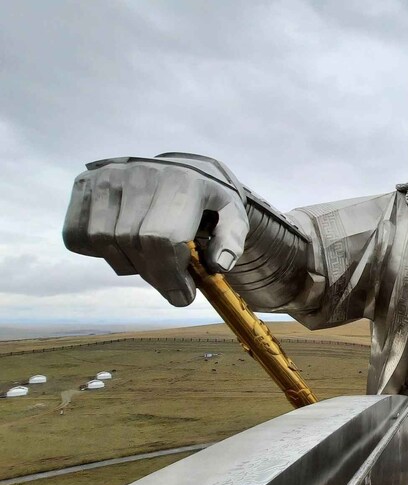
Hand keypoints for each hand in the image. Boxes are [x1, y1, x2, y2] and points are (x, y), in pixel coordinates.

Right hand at [63, 158, 248, 305]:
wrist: (184, 168)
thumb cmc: (209, 200)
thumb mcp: (232, 216)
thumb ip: (231, 241)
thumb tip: (219, 265)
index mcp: (183, 181)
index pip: (161, 238)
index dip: (169, 275)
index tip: (183, 295)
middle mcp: (141, 173)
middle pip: (132, 243)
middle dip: (154, 275)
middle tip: (171, 284)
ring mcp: (109, 176)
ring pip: (102, 241)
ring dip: (127, 264)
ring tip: (150, 260)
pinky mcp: (86, 182)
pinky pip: (77, 234)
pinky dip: (97, 252)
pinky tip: (124, 246)